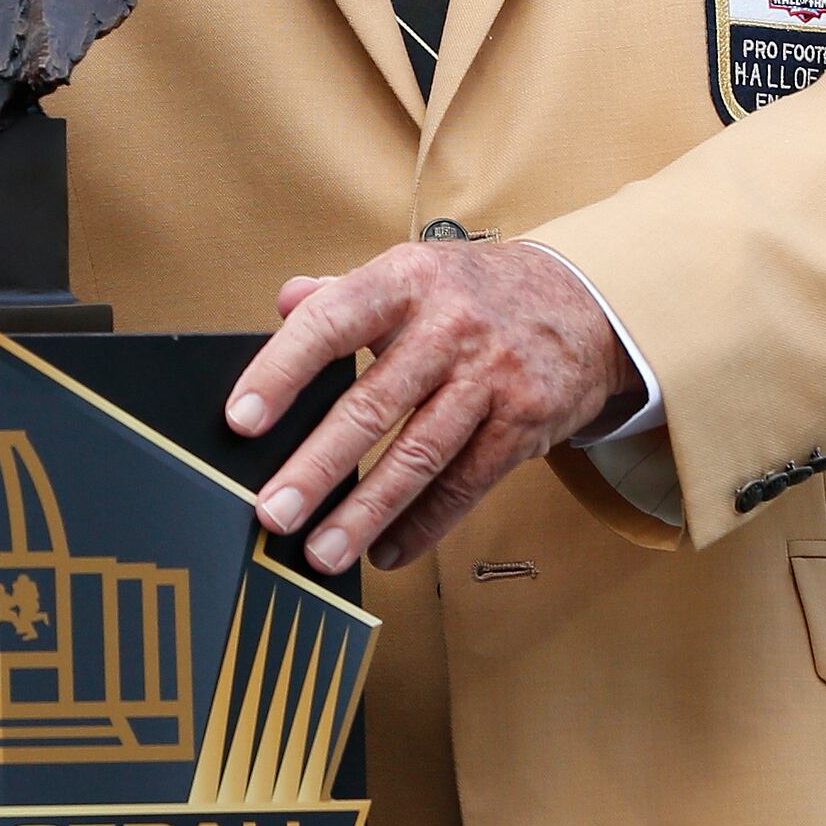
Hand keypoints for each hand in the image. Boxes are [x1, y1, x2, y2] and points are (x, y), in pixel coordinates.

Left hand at [225, 240, 632, 574]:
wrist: (584, 300)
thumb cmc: (475, 292)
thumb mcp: (412, 273)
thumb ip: (343, 292)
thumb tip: (286, 301)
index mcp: (407, 280)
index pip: (330, 323)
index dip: (281, 372)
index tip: (241, 419)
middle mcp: (450, 327)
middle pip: (374, 403)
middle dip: (318, 466)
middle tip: (274, 512)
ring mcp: (492, 377)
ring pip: (419, 456)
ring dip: (366, 512)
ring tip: (323, 552)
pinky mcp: (524, 423)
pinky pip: (465, 485)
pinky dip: (423, 524)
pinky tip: (385, 551)